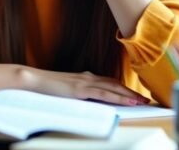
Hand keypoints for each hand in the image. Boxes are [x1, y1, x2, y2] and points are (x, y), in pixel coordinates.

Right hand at [21, 67, 149, 105]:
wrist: (32, 79)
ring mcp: (84, 83)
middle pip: (115, 84)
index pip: (109, 82)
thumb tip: (87, 99)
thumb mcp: (65, 89)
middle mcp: (87, 77)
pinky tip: (128, 101)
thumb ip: (77, 92)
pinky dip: (119, 98)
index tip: (136, 94)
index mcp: (84, 77)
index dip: (124, 88)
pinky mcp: (80, 90)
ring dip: (130, 95)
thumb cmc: (46, 86)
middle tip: (146, 99)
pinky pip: (104, 94)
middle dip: (131, 92)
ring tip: (143, 101)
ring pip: (113, 89)